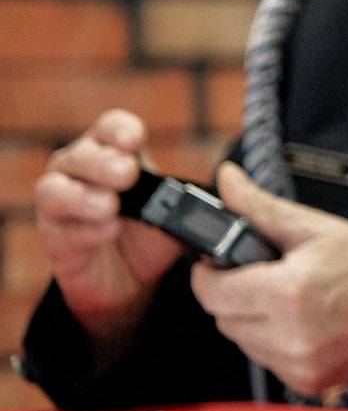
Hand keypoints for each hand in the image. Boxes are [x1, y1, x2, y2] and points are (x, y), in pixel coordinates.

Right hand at [33, 110, 187, 361]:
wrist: (131, 282)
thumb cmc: (153, 233)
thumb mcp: (181, 212)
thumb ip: (198, 198)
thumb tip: (232, 183)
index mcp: (116, 153)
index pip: (111, 128)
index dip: (119, 129)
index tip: (134, 140)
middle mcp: (82, 170)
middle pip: (80, 153)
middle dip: (103, 162)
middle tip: (127, 174)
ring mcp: (62, 201)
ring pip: (53, 187)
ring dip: (84, 195)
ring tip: (111, 206)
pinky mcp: (55, 236)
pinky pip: (59, 226)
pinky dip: (84, 228)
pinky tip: (107, 230)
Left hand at [187, 167, 347, 398]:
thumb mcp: (319, 228)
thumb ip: (261, 207)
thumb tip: (228, 183)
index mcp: (289, 291)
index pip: (211, 292)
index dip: (211, 273)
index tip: (222, 264)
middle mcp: (291, 333)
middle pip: (222, 318)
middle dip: (234, 295)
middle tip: (265, 277)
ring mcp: (298, 362)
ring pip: (241, 341)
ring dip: (252, 320)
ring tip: (288, 300)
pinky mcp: (306, 380)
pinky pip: (266, 360)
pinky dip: (273, 342)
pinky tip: (301, 324)